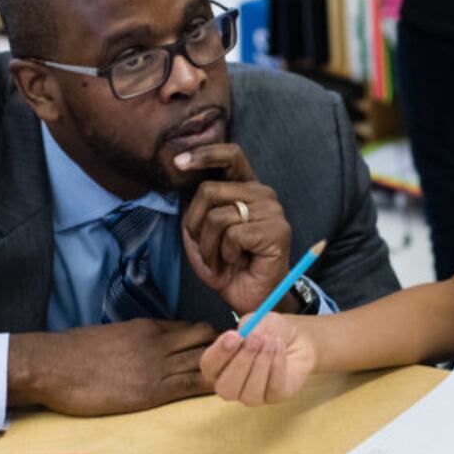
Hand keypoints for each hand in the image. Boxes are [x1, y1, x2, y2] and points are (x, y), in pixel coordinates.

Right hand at [7, 319, 216, 414]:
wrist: (53, 366)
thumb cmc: (74, 353)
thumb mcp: (111, 336)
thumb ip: (134, 340)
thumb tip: (142, 350)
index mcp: (148, 327)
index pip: (192, 327)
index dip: (211, 338)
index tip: (222, 348)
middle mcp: (159, 342)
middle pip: (208, 338)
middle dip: (226, 348)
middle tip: (235, 363)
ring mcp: (158, 366)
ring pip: (207, 359)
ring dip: (224, 367)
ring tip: (238, 376)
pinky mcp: (152, 391)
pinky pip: (193, 385)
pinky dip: (212, 386)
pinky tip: (226, 390)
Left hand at [177, 144, 294, 313]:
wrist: (251, 299)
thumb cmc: (228, 267)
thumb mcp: (202, 235)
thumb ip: (196, 209)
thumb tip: (182, 186)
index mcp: (246, 188)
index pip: (230, 155)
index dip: (203, 154)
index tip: (178, 163)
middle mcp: (262, 194)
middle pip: (209, 190)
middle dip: (194, 224)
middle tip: (205, 247)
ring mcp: (272, 211)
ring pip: (217, 216)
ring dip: (209, 246)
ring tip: (223, 260)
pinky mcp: (276, 231)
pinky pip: (232, 235)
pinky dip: (226, 255)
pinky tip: (239, 263)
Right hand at [199, 314, 317, 405]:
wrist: (296, 339)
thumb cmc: (268, 331)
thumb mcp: (257, 321)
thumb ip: (249, 327)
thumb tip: (248, 336)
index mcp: (218, 366)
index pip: (209, 366)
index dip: (219, 353)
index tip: (233, 336)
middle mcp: (231, 386)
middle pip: (226, 387)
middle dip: (241, 362)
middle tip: (254, 339)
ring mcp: (252, 395)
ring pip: (250, 392)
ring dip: (261, 363)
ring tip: (270, 341)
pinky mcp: (275, 397)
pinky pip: (273, 387)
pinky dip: (277, 365)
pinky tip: (280, 348)